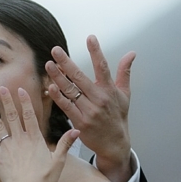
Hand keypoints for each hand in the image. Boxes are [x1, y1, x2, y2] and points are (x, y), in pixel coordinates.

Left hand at [0, 85, 78, 181]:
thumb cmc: (43, 179)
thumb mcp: (59, 161)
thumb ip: (66, 144)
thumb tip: (77, 130)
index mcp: (34, 139)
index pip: (29, 116)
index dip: (25, 102)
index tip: (20, 90)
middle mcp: (19, 140)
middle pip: (12, 116)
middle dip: (6, 101)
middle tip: (1, 88)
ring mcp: (7, 148)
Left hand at [45, 37, 134, 181]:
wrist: (114, 143)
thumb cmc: (118, 117)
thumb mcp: (125, 95)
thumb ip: (124, 72)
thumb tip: (131, 53)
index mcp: (109, 90)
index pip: (102, 67)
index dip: (96, 52)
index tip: (90, 37)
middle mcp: (99, 99)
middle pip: (80, 77)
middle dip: (66, 62)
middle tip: (55, 50)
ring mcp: (89, 111)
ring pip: (71, 91)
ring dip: (58, 77)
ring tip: (48, 65)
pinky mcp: (80, 122)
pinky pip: (67, 107)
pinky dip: (58, 97)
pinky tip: (50, 87)